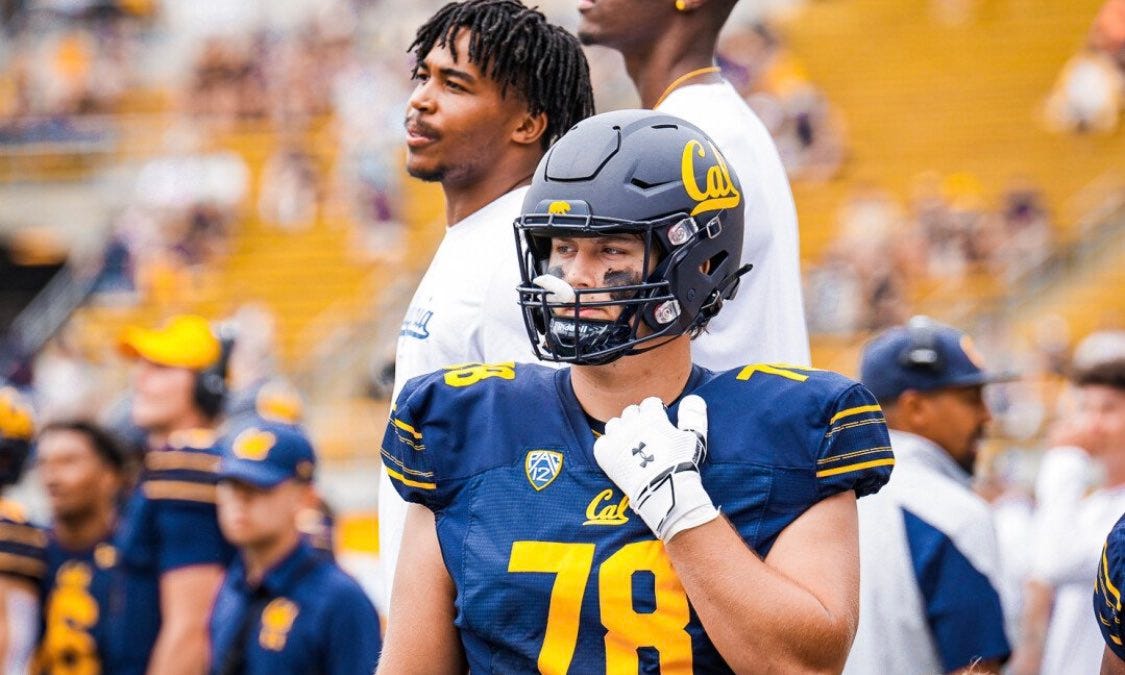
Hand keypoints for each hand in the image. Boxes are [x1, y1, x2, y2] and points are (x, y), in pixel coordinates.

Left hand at [593, 396, 718, 540]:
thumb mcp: (694, 438)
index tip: (661, 423)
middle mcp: (630, 422)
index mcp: (651, 415)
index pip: (650, 403)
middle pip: (631, 412)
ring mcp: (616, 438)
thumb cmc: (682, 464)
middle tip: (648, 436)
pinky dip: (608, 446)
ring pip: (614, 424)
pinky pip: (601, 442)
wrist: (664, 491)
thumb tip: (693, 397)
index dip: (657, 412)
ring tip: (631, 445)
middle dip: (639, 420)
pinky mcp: (605, 454)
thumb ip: (693, 416)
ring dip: (622, 430)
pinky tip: (618, 454)